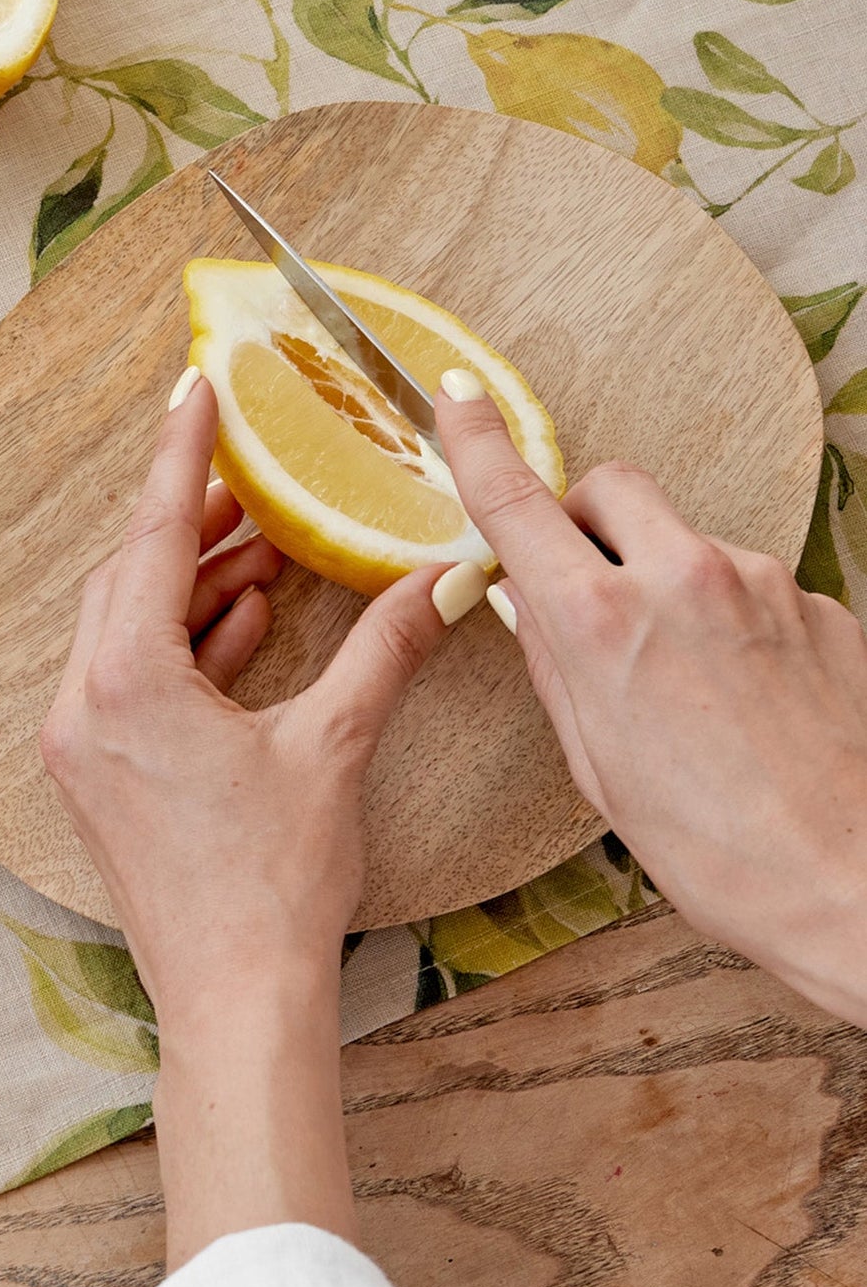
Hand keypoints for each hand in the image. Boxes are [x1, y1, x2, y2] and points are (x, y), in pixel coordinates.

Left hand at [40, 372, 462, 1261]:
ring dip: (193, 584)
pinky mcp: (98, 779)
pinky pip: (130, 680)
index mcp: (127, 681)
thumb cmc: (275, 884)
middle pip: (131, 577)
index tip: (193, 388)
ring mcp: (82, 746)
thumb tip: (443, 578)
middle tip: (252, 474)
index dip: (182, 455)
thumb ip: (383, 650)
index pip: (155, 536)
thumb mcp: (333, 747)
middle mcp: (83, 704)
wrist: (233, 1000)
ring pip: (128, 629)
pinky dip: (184, 646)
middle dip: (194, 521)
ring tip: (263, 544)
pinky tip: (244, 622)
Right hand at [437, 372, 866, 1024]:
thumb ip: (558, 666)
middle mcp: (684, 580)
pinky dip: (736, 627)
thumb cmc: (721, 852)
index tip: (458, 400)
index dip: (478, 444)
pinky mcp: (822, 606)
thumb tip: (531, 604)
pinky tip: (749, 703)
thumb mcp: (599, 766)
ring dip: (671, 588)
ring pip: (688, 546)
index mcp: (603, 624)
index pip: (518, 505)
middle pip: (612, 488)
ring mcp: (765, 584)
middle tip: (587, 584)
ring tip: (692, 690)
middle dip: (587, 520)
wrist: (853, 885)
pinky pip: (755, 590)